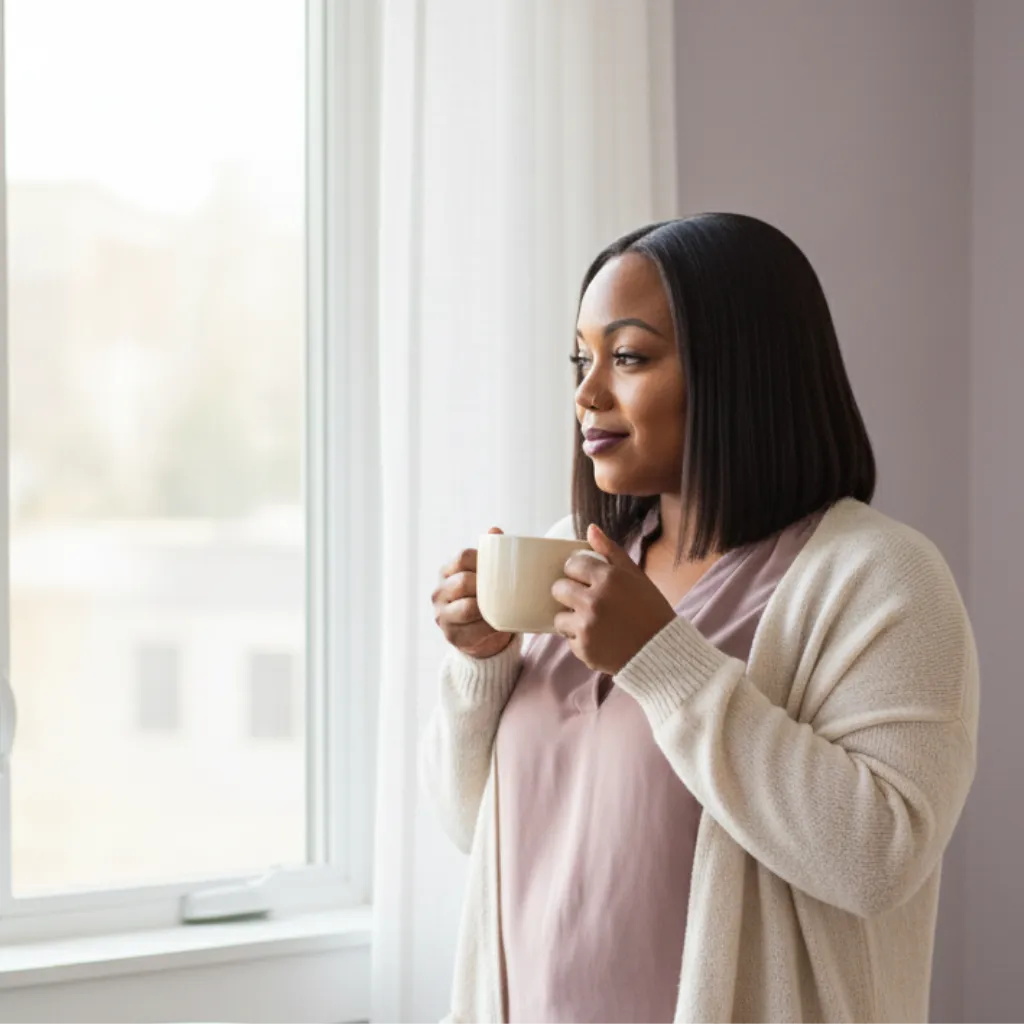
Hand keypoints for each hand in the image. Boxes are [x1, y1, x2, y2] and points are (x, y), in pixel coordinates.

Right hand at [432, 527, 515, 658]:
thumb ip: (491, 553)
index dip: (482, 560)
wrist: (479, 635)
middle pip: (464, 582)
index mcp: (447, 572)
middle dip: (486, 586)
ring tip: (503, 607)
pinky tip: (500, 625)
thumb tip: (495, 530)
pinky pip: (474, 631)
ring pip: (468, 608)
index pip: (463, 557)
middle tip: (505, 589)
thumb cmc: (483, 597)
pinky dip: (490, 628)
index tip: (500, 567)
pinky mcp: (451, 635)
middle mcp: (440, 592)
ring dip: (488, 608)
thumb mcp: (486, 574)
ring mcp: (442, 615)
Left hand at [551, 524, 676, 674]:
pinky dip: (581, 640)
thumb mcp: (635, 576)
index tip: (584, 577)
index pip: (572, 564)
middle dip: (568, 592)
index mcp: (608, 578)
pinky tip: (600, 639)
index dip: (577, 571)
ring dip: (571, 619)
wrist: (661, 651)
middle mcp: (594, 600)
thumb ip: (611, 551)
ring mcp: (587, 626)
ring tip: (593, 622)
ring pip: (559, 617)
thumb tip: (590, 528)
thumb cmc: (650, 610)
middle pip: (558, 588)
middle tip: (585, 600)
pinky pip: (569, 639)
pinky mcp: (584, 649)